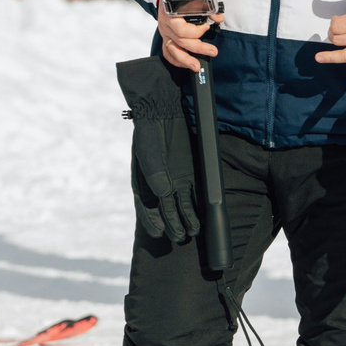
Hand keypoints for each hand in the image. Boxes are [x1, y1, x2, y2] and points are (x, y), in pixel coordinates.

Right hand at [116, 56, 199, 243]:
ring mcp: (176, 177)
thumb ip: (155, 174)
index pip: (147, 207)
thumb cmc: (150, 130)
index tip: (158, 233)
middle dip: (173, 224)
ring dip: (187, 218)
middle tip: (179, 237)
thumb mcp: (148, 152)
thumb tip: (164, 194)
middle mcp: (160, 183)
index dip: (152, 221)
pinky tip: (202, 216)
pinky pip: (195, 191)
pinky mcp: (191, 171)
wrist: (162, 108)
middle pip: (166, 209)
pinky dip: (198, 205)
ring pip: (182, 204)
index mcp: (143, 181)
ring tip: (192, 232)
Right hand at [158, 0, 222, 72]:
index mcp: (171, 14)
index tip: (207, 27)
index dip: (197, 31)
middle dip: (198, 48)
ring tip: (196, 66)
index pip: (182, 29)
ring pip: (172, 50)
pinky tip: (186, 64)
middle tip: (212, 51)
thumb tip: (219, 17)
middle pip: (181, 41)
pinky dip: (176, 60)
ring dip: (185, 60)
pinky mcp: (165, 39)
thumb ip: (207, 9)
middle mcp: (166, 25)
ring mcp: (165, 33)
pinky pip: (168, 53)